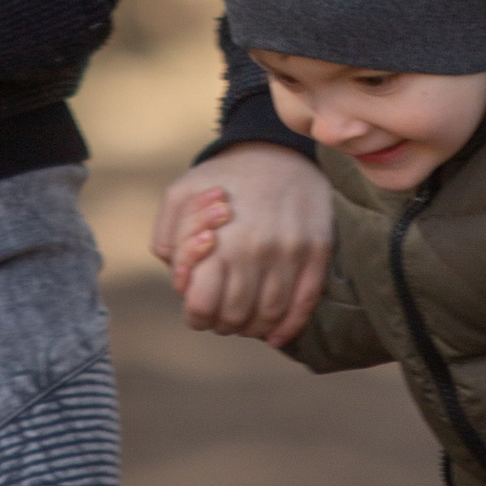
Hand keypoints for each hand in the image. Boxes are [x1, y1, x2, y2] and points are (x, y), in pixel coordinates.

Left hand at [151, 144, 333, 347]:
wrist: (279, 150)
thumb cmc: (224, 178)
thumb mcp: (180, 195)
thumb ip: (168, 240)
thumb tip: (181, 282)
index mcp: (220, 240)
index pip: (203, 307)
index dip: (196, 315)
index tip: (198, 309)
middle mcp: (256, 251)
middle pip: (235, 317)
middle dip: (223, 322)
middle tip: (222, 313)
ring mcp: (291, 253)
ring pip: (269, 315)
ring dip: (253, 327)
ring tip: (245, 319)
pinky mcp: (317, 252)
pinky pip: (305, 303)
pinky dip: (289, 326)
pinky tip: (275, 335)